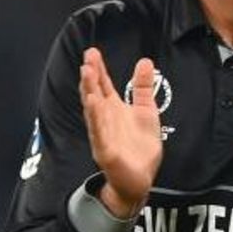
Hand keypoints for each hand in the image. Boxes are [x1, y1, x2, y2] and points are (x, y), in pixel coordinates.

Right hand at [79, 47, 162, 217]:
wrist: (141, 179)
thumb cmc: (139, 147)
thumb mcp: (145, 111)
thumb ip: (142, 88)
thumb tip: (144, 61)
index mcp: (113, 110)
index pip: (103, 86)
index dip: (98, 69)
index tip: (92, 52)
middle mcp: (105, 120)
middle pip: (94, 95)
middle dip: (90, 77)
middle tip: (87, 59)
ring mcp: (103, 135)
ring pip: (93, 112)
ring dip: (89, 93)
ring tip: (86, 74)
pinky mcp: (106, 152)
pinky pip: (99, 134)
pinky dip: (96, 119)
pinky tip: (94, 105)